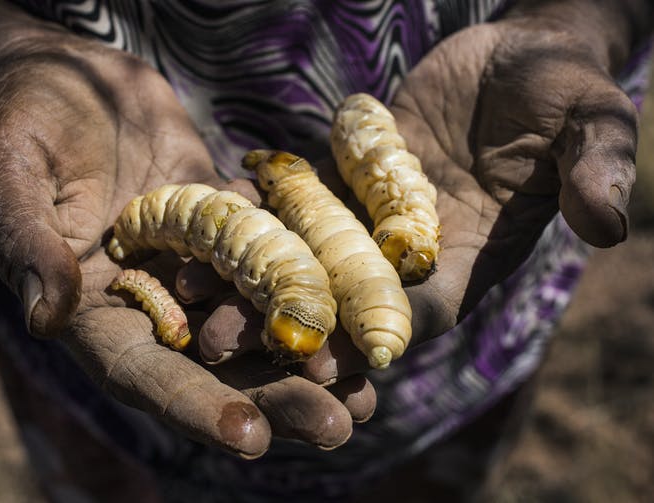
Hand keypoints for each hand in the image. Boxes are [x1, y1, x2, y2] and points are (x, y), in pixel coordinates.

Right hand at [0, 34, 369, 456]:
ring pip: (258, 321)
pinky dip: (317, 283)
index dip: (194, 407)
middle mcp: (152, 299)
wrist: (67, 75)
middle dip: (275, 398)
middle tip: (337, 425)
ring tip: (369, 394)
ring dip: (310, 356)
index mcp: (94, 310)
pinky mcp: (228, 224)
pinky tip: (365, 309)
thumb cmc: (22, 120)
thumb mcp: (10, 173)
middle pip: (217, 365)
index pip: (144, 374)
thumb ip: (28, 243)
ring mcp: (196, 264)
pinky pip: (277, 255)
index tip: (248, 438)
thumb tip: (46, 317)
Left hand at [196, 9, 640, 383]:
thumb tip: (614, 223)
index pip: (413, 316)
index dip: (364, 337)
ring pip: (299, 256)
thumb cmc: (562, 89)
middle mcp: (408, 253)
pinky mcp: (339, 179)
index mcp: (467, 260)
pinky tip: (193, 220)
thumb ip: (593, 169)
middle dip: (282, 322)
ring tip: (182, 286)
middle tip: (215, 339)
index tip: (312, 356)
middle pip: (338, 300)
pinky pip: (288, 202)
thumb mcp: (588, 121)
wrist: (518, 54)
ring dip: (244, 274)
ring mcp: (367, 217)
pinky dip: (246, 213)